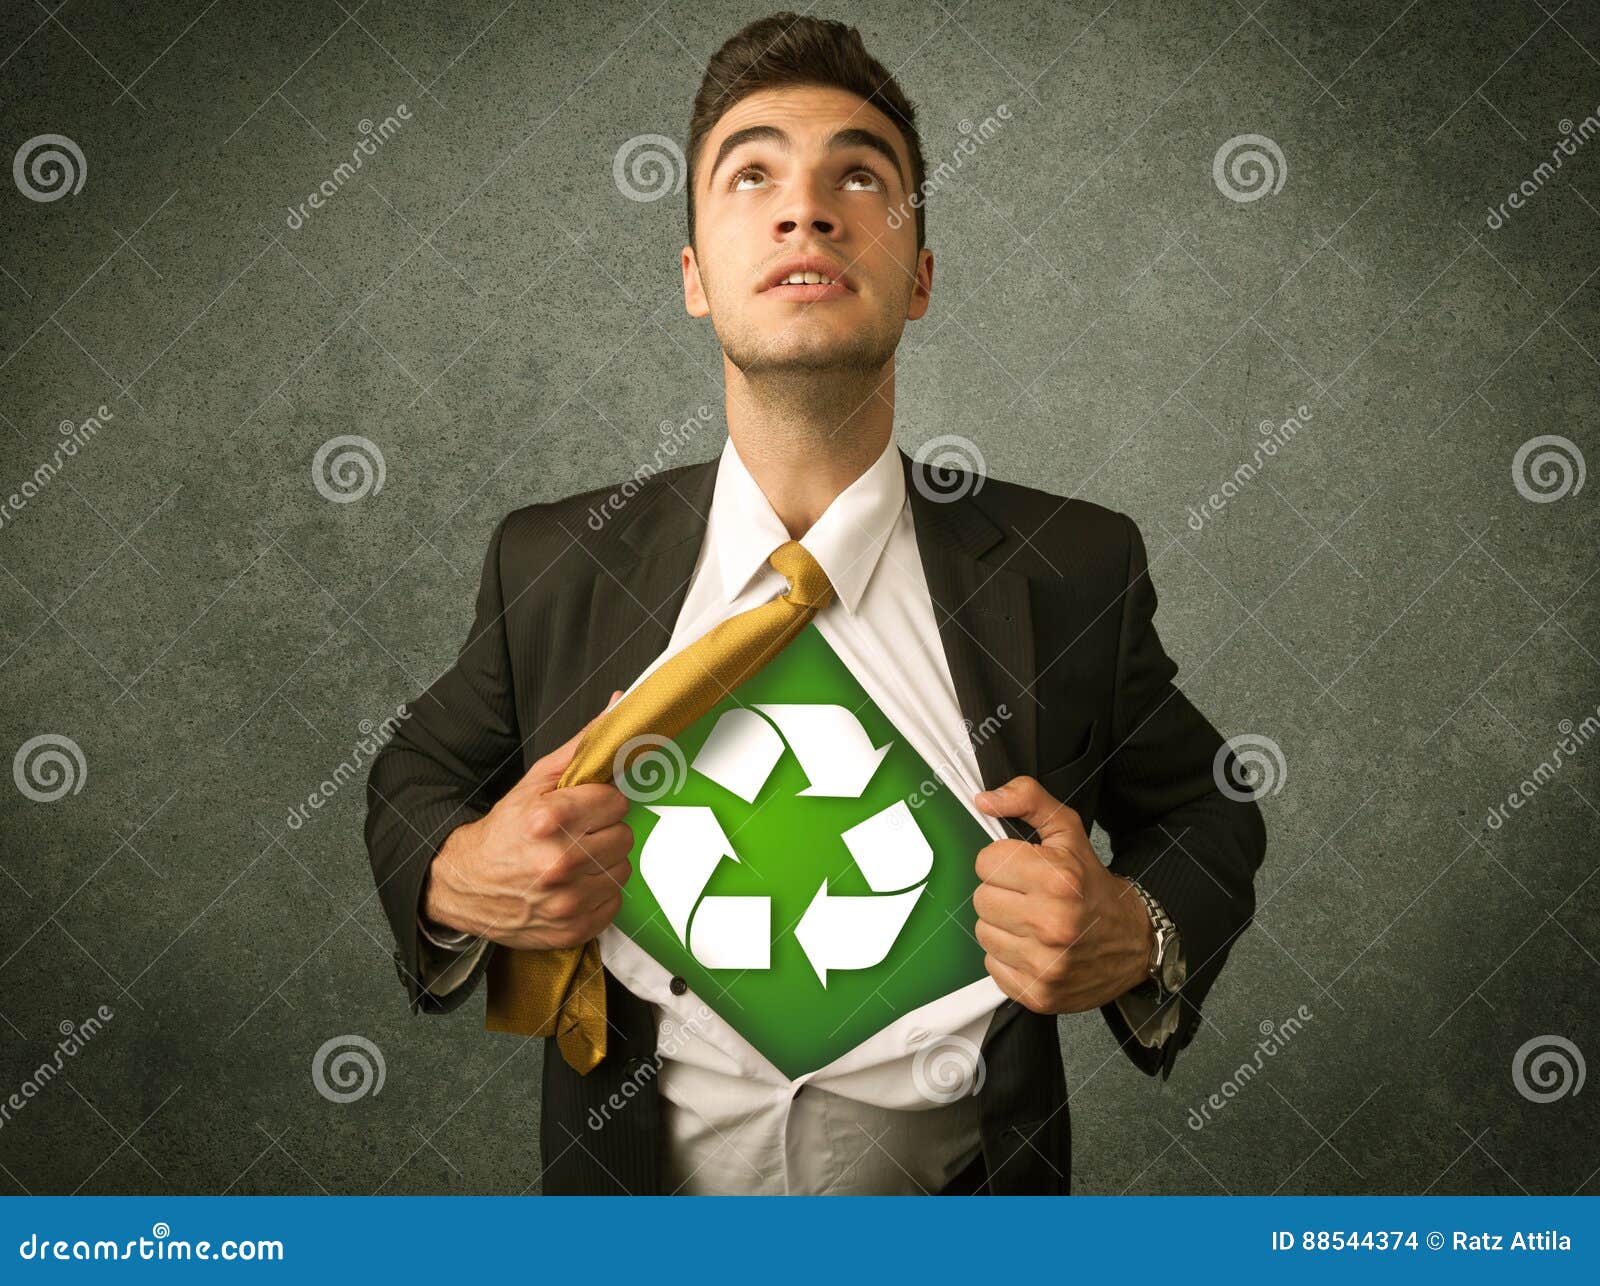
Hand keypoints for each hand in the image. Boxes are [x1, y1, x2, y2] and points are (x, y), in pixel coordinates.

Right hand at [423, 691, 634, 949]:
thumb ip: (582, 746)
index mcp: (549, 820)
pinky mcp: (573, 928)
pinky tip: (572, 885)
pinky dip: (598, 893)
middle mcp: (559, 862)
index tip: (582, 808)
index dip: (600, 803)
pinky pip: (614, 902)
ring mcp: (567, 901)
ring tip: (573, 859)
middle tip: (576, 834)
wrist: (465, 884)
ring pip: (622, 869)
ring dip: (603, 863)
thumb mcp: (536, 782)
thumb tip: (620, 705)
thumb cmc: (504, 831)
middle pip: (623, 836)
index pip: (615, 802)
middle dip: (602, 831)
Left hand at [971, 775, 1154, 1013]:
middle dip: (1002, 893)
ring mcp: (1046, 963)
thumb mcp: (1068, 832)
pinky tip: (1034, 948)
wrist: (1134, 941)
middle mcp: (1052, 923)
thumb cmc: (1094, 886)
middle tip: (1030, 896)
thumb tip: (985, 800)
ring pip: (983, 932)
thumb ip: (1027, 800)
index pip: (986, 862)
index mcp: (1057, 879)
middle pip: (981, 898)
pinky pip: (993, 966)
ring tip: (1033, 922)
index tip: (1023, 869)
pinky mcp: (1039, 993)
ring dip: (1003, 926)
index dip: (1002, 862)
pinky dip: (1009, 957)